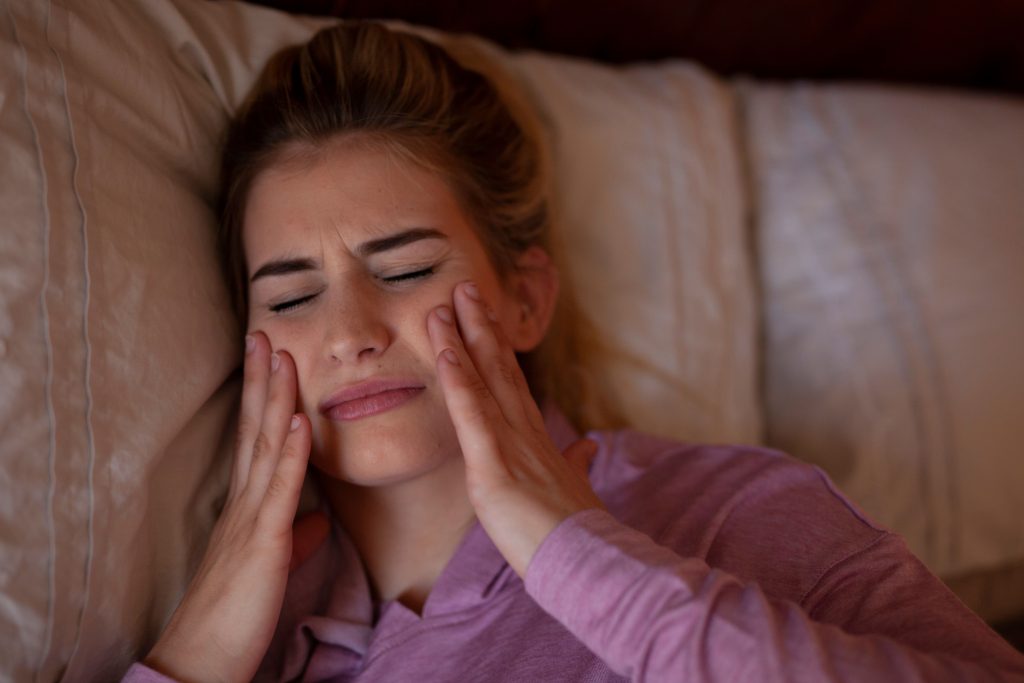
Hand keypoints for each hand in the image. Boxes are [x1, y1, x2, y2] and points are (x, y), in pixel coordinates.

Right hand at [143, 332, 327, 682]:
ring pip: (266, 446)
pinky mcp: (261, 543)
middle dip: (262, 379)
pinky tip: (302, 419)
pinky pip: (280, 490)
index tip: (271, 357)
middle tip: (266, 332)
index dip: (263, 396)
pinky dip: (292, 452)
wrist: (203, 658)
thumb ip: (296, 535)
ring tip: (283, 355)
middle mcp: (244, 502)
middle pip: (255, 428)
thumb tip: (320, 520)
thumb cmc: (236, 611)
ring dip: (276, 399)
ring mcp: (250, 519)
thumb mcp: (272, 563)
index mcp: (247, 506)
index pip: (256, 438)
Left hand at [426, 281, 604, 578]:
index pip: (512, 382)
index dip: (496, 346)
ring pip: (483, 381)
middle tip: (463, 286)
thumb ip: (576, 462)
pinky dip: (458, 382)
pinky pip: (472, 416)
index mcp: (536, 438)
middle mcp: (524, 431)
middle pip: (499, 368)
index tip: (484, 314)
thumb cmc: (575, 531)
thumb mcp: (574, 488)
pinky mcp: (495, 467)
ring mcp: (510, 445)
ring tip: (444, 303)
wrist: (587, 561)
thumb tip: (587, 446)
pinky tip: (446, 352)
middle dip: (480, 325)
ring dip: (462, 339)